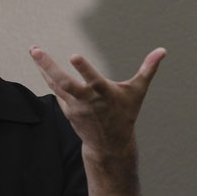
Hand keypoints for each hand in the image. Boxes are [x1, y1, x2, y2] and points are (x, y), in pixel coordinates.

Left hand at [29, 45, 165, 160]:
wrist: (110, 144)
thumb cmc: (125, 113)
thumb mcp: (138, 91)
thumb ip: (148, 69)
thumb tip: (163, 50)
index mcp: (105, 94)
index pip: (93, 80)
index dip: (84, 69)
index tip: (74, 55)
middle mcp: (87, 100)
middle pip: (64, 83)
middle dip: (49, 66)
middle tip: (35, 50)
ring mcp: (75, 106)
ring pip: (55, 85)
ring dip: (43, 68)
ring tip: (34, 50)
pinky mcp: (68, 110)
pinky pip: (56, 91)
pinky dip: (47, 78)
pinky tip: (41, 65)